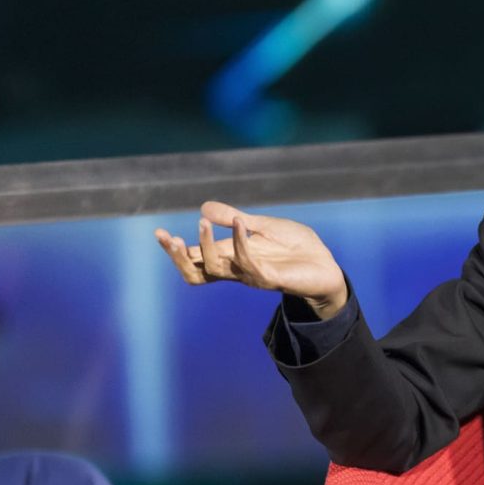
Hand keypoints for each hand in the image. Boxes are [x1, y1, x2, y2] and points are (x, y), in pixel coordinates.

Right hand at [154, 201, 348, 318]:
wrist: (326, 264)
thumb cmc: (296, 248)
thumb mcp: (262, 226)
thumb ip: (233, 218)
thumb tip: (203, 207)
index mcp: (231, 256)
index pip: (194, 259)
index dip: (174, 249)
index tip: (157, 232)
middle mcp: (236, 269)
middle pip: (196, 272)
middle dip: (178, 256)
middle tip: (167, 237)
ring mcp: (251, 275)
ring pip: (216, 269)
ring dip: (205, 244)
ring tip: (201, 222)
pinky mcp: (270, 277)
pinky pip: (247, 262)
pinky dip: (240, 241)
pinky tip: (240, 223)